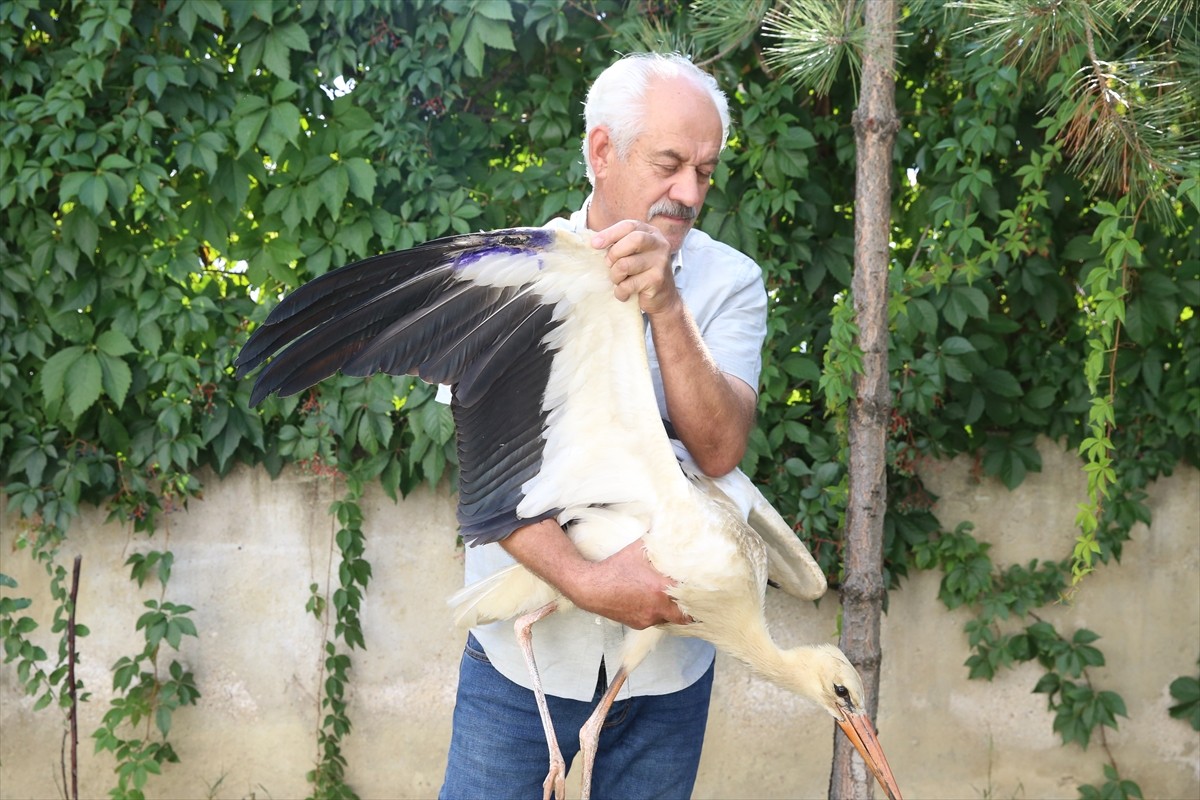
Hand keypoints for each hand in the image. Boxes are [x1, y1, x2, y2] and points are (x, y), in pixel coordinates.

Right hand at [571, 539, 691, 629]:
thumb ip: (658, 541)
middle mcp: (657, 608)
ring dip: (670, 610)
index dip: (702, 598)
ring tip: (669, 597)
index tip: (708, 593)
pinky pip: (653, 620)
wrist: (589, 587)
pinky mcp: (637, 624)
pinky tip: (649, 600)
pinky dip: (655, 612)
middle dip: (690, 609)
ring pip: (667, 618)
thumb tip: (672, 528)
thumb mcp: (639, 549)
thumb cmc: (614, 566)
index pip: (692, 599)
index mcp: (662, 589)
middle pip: (685, 617)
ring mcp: (647, 618)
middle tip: (694, 600)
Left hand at [591, 221, 679, 315]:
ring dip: (615, 276)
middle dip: (614, 254)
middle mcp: (659, 244)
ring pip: (625, 265)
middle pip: (633, 240)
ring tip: (618, 281)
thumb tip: (594, 241)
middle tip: (609, 265)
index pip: (629, 226)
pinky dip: (620, 291)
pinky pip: (628, 285)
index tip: (594, 244)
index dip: (610, 233)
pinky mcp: (657, 280)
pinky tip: (624, 293)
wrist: (663, 298)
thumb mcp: (632, 253)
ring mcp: (660, 262)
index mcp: (651, 233)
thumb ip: (619, 244)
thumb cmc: (641, 272)